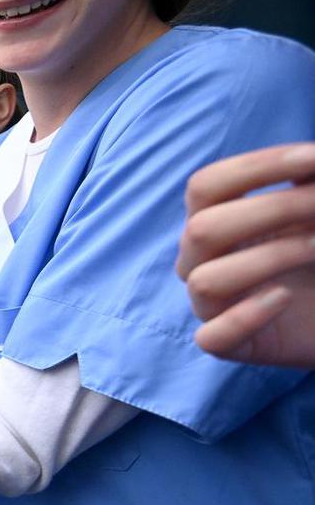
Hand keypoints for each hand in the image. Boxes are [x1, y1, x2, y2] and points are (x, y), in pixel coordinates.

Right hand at [177, 143, 314, 367]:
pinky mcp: (232, 345)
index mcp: (214, 220)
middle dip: (273, 211)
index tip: (312, 159)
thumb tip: (311, 159)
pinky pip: (213, 337)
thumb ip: (309, 179)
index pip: (205, 186)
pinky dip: (246, 316)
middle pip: (201, 229)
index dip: (255, 168)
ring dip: (270, 258)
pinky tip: (284, 298)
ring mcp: (212, 304)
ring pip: (206, 281)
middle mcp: (202, 261)